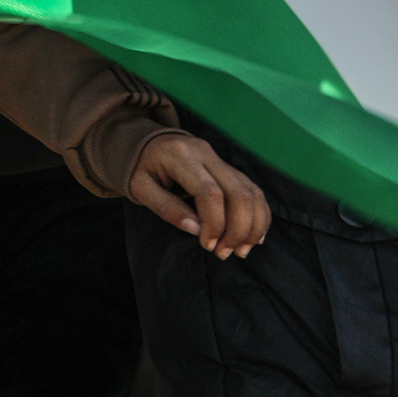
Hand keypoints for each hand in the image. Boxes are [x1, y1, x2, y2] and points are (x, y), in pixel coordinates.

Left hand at [126, 131, 270, 256]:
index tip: (207, 245)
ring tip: (239, 250)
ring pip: (252, 192)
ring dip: (252, 226)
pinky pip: (253, 191)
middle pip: (239, 193)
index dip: (214, 223)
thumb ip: (166, 208)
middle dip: (238, 229)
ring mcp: (220, 159)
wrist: (144, 143)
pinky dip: (258, 216)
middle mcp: (206, 153)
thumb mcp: (140, 188)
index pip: (210, 192)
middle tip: (224, 253)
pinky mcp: (229, 168)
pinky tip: (251, 237)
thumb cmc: (139, 168)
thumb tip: (197, 230)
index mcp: (180, 156)